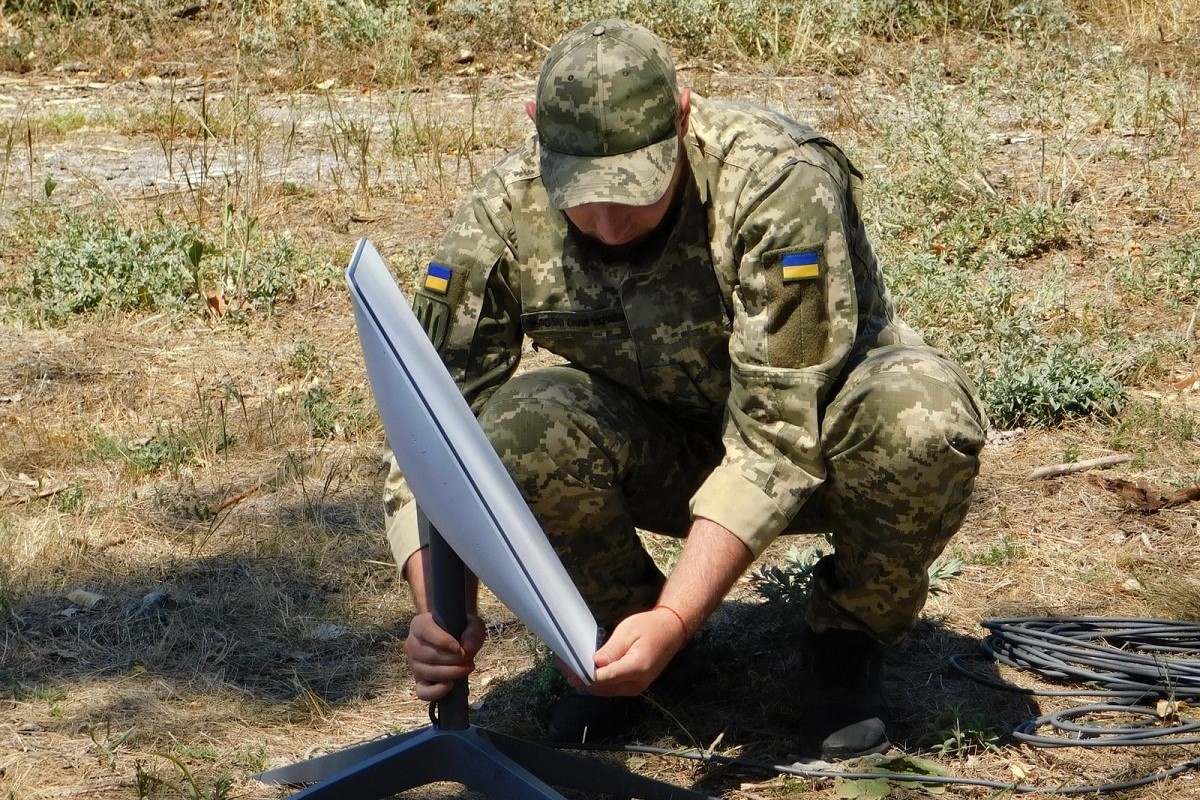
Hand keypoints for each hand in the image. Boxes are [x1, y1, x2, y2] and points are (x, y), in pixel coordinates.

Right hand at [404, 612, 485, 701]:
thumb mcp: (472, 623)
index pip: (424, 630)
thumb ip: (473, 630)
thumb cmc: (461, 628)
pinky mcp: (420, 681)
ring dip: (450, 673)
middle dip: (452, 659)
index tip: (458, 648)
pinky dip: (436, 692)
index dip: (442, 641)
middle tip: (468, 658)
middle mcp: (412, 644)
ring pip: (427, 673)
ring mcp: (414, 664)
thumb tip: (467, 649)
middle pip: (428, 655)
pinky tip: (451, 685)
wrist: (457, 637)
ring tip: (466, 667)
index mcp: (420, 624)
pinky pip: (422, 692)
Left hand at [573, 607, 687, 696]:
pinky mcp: (634, 686)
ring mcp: (636, 687)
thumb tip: (594, 664)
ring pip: (605, 691)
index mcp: (636, 668)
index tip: (566, 666)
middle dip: (580, 679)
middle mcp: (637, 683)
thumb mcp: (628, 632)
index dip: (582, 674)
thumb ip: (611, 650)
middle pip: (602, 688)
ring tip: (569, 668)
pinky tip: (586, 672)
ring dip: (587, 682)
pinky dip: (597, 682)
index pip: (603, 678)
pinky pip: (611, 688)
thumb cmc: (650, 627)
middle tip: (562, 665)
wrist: (671, 631)